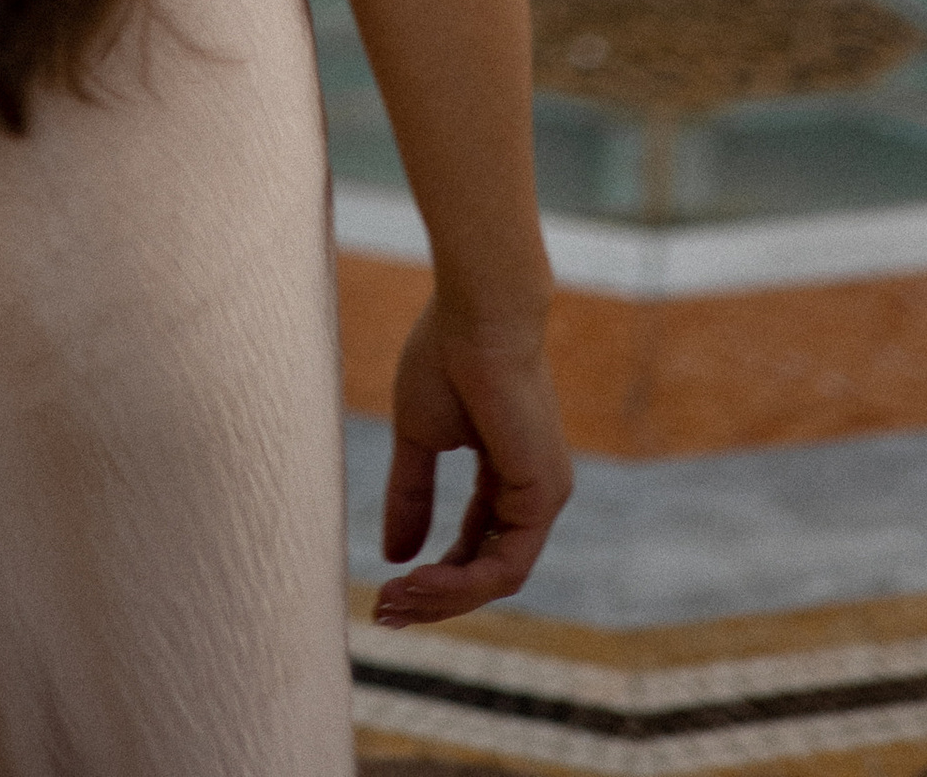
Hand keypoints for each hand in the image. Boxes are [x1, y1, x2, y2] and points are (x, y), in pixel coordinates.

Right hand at [376, 300, 571, 627]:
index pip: (473, 546)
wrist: (477, 313)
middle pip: (485, 572)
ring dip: (442, 598)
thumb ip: (412, 495)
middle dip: (433, 599)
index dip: (432, 576)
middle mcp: (532, 492)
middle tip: (383, 612)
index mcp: (506, 475)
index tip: (384, 591)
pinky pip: (505, 565)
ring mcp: (543, 495)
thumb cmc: (448, 356)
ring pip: (496, 578)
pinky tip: (420, 581)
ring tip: (392, 599)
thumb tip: (394, 556)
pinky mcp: (542, 494)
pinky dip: (460, 582)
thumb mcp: (419, 438)